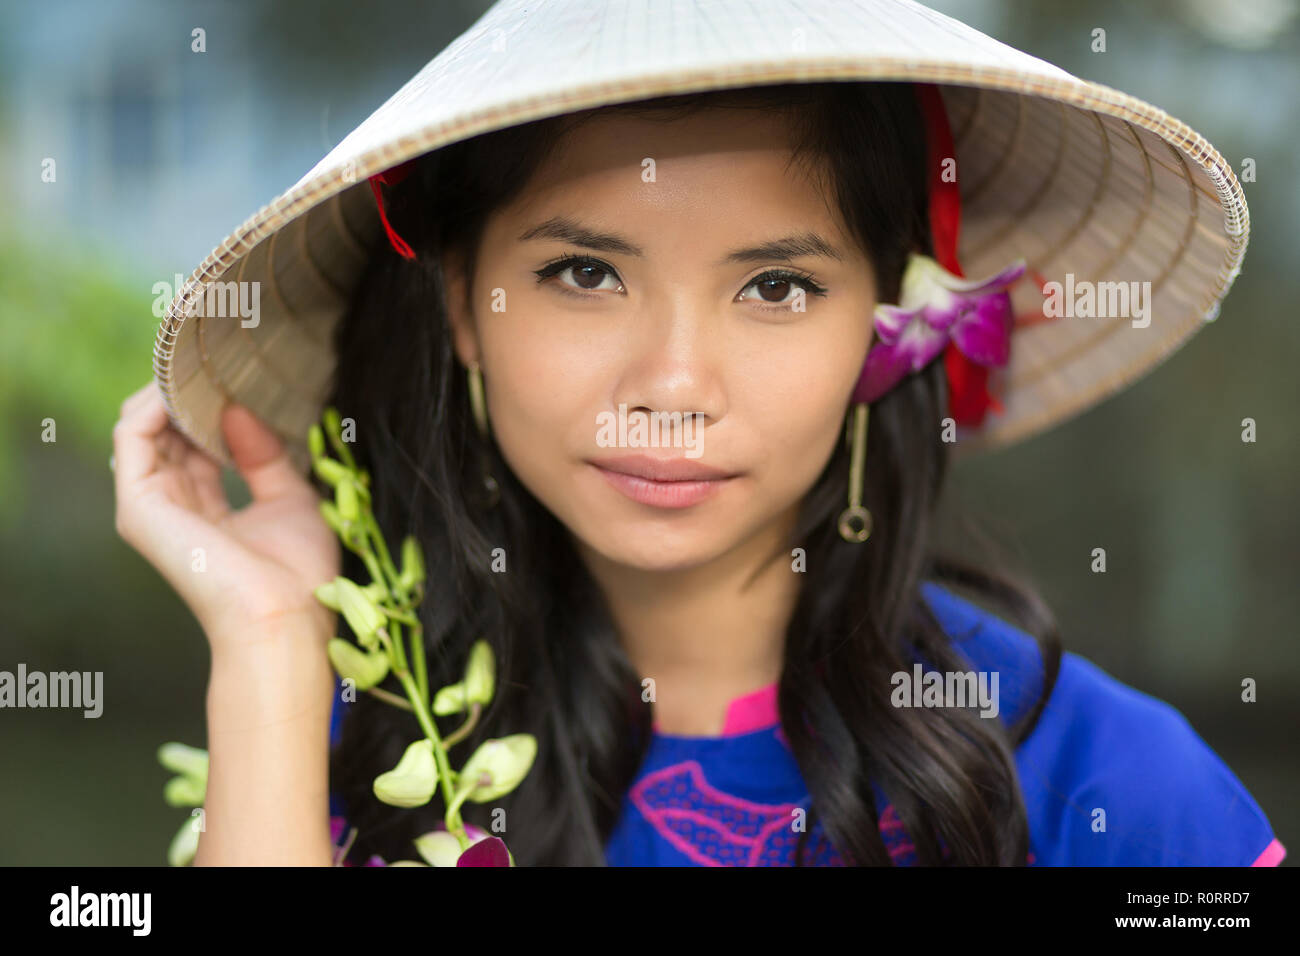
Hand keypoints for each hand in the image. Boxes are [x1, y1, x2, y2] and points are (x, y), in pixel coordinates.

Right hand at [112, 381, 341, 648]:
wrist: (283, 618)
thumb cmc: (297, 573)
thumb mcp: (290, 499)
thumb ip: (264, 457)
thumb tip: (236, 410)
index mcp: (206, 510)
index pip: (195, 446)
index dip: (212, 407)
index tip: (239, 374)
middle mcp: (173, 506)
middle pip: (167, 432)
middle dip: (191, 392)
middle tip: (222, 354)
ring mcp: (150, 506)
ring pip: (143, 426)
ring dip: (172, 388)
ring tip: (206, 359)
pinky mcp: (138, 504)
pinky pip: (132, 434)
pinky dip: (155, 401)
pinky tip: (189, 381)